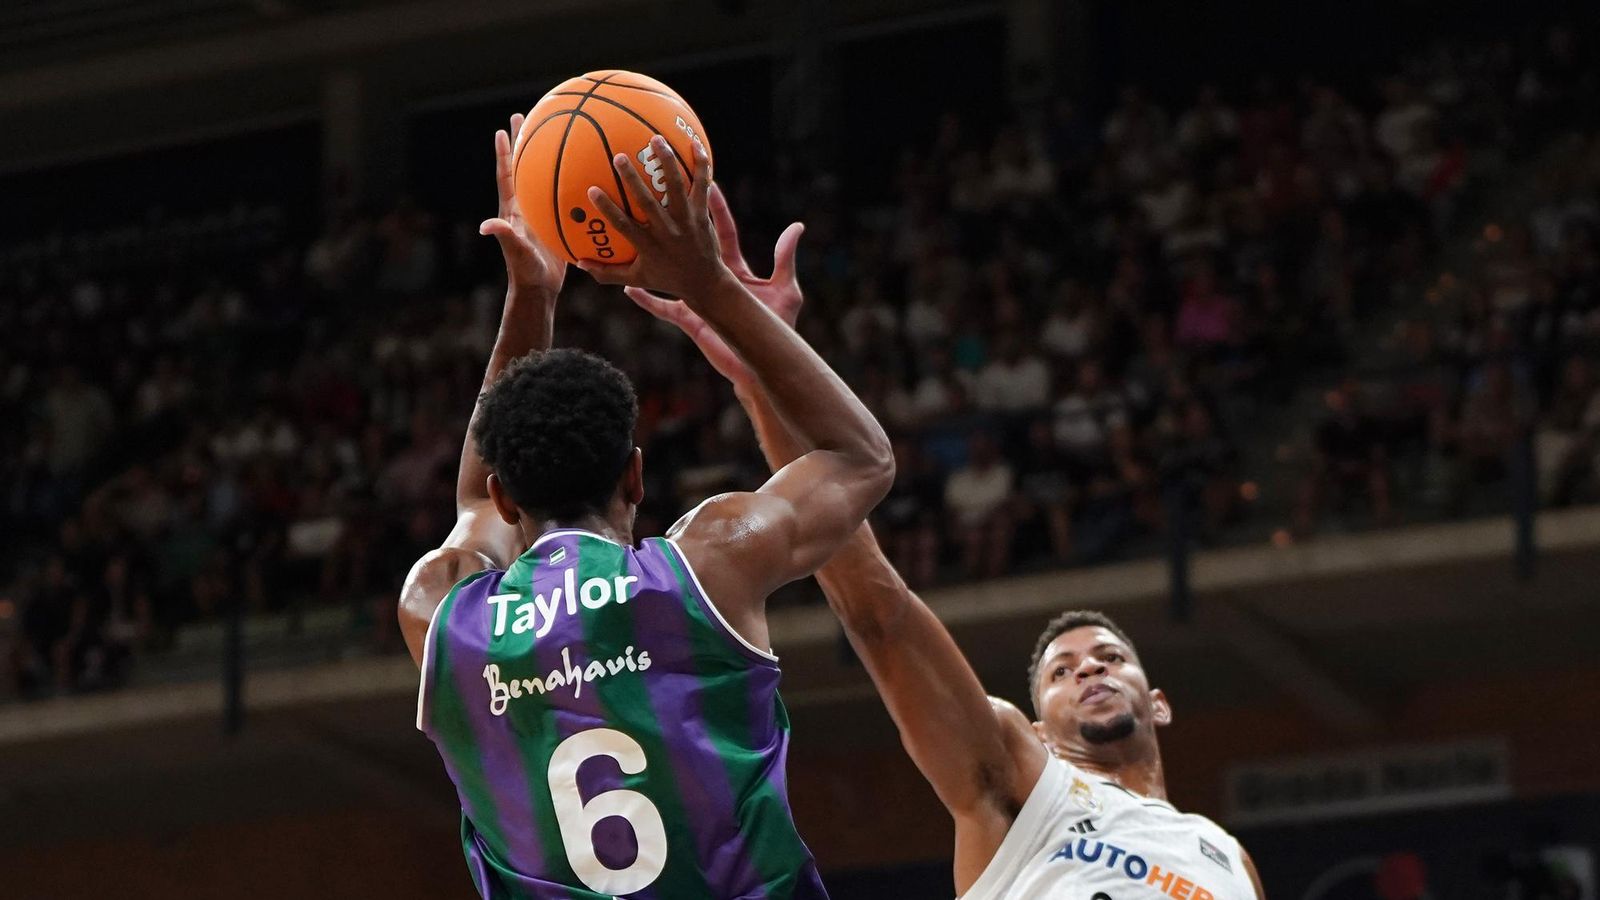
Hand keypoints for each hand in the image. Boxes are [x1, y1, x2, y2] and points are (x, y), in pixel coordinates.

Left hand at [479, 112, 565, 296]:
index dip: (504, 154)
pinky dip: (572, 183)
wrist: (540, 289)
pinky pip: (565, 197)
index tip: (502, 130)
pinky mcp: (555, 222)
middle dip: (522, 142)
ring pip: (544, 178)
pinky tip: (588, 174)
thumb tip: (486, 226)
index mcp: (514, 210)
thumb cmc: (525, 272)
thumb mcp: (516, 252)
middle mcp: (525, 207)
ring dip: (546, 156)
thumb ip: (504, 237)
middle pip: (523, 167)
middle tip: (524, 117)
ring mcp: (540, 214)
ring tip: (555, 134)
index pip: (507, 175)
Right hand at [580, 136, 729, 298]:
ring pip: (676, 187)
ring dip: (667, 162)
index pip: (624, 225)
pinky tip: (695, 145)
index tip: (592, 189)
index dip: (608, 208)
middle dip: (633, 179)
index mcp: (648, 245)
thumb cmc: (668, 279)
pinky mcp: (702, 213)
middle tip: (619, 156)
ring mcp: (686, 220)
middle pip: (648, 202)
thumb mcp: (636, 278)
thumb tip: (578, 263)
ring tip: (657, 139)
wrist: (705, 282)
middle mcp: (667, 231)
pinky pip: (702, 185)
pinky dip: (701, 165)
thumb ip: (607, 272)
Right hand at [625, 184, 804, 386]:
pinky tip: (626, 289)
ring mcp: (698, 298)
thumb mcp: (785, 290)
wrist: (762, 359)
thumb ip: (786, 258)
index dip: (717, 208)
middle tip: (665, 195)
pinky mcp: (690, 318)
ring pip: (672, 272)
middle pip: (692, 243)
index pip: (724, 231)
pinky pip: (662, 307)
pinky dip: (645, 299)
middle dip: (680, 221)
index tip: (709, 184)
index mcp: (733, 271)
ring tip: (634, 235)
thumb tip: (797, 226)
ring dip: (655, 255)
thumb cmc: (776, 326)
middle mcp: (712, 280)